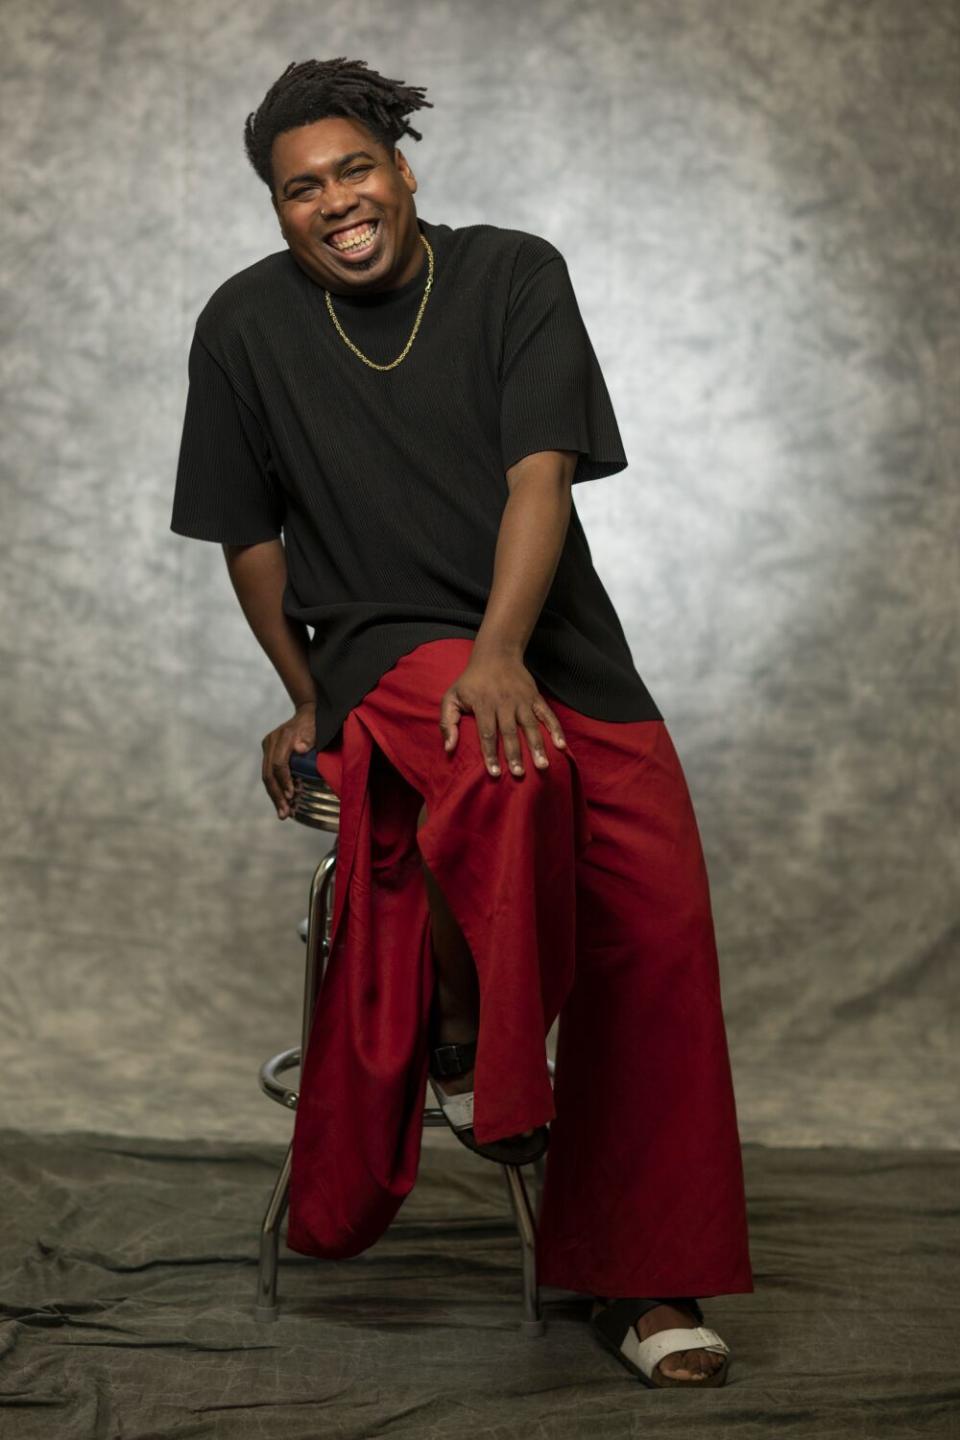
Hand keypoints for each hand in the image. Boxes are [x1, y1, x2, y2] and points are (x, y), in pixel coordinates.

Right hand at [261, 701, 315, 818]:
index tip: (292, 795)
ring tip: (283, 814)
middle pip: (269, 773)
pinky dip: (275, 789)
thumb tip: (300, 748)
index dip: (284, 781)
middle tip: (285, 813)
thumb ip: (309, 739)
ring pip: (266, 776)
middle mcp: (271, 741)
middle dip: (277, 795)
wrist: (308, 712)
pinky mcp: (269, 751)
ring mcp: (268, 746)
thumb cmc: (316, 723)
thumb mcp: (317, 729)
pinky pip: (269, 773)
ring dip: (275, 796)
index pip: (278, 764)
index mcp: (283, 736)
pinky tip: (282, 803)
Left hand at [439, 651, 566, 777]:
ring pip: (530, 726)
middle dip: (514, 754)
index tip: (495, 773)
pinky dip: (555, 729)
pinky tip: (561, 745)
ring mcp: (521, 700)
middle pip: (509, 732)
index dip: (491, 754)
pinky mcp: (534, 697)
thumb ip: (447, 722)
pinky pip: (547, 714)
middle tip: (519, 774)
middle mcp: (503, 703)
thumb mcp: (452, 696)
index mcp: (483, 704)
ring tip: (542, 765)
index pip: (487, 733)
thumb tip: (449, 747)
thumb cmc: (471, 681)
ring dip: (537, 746)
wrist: (496, 654)